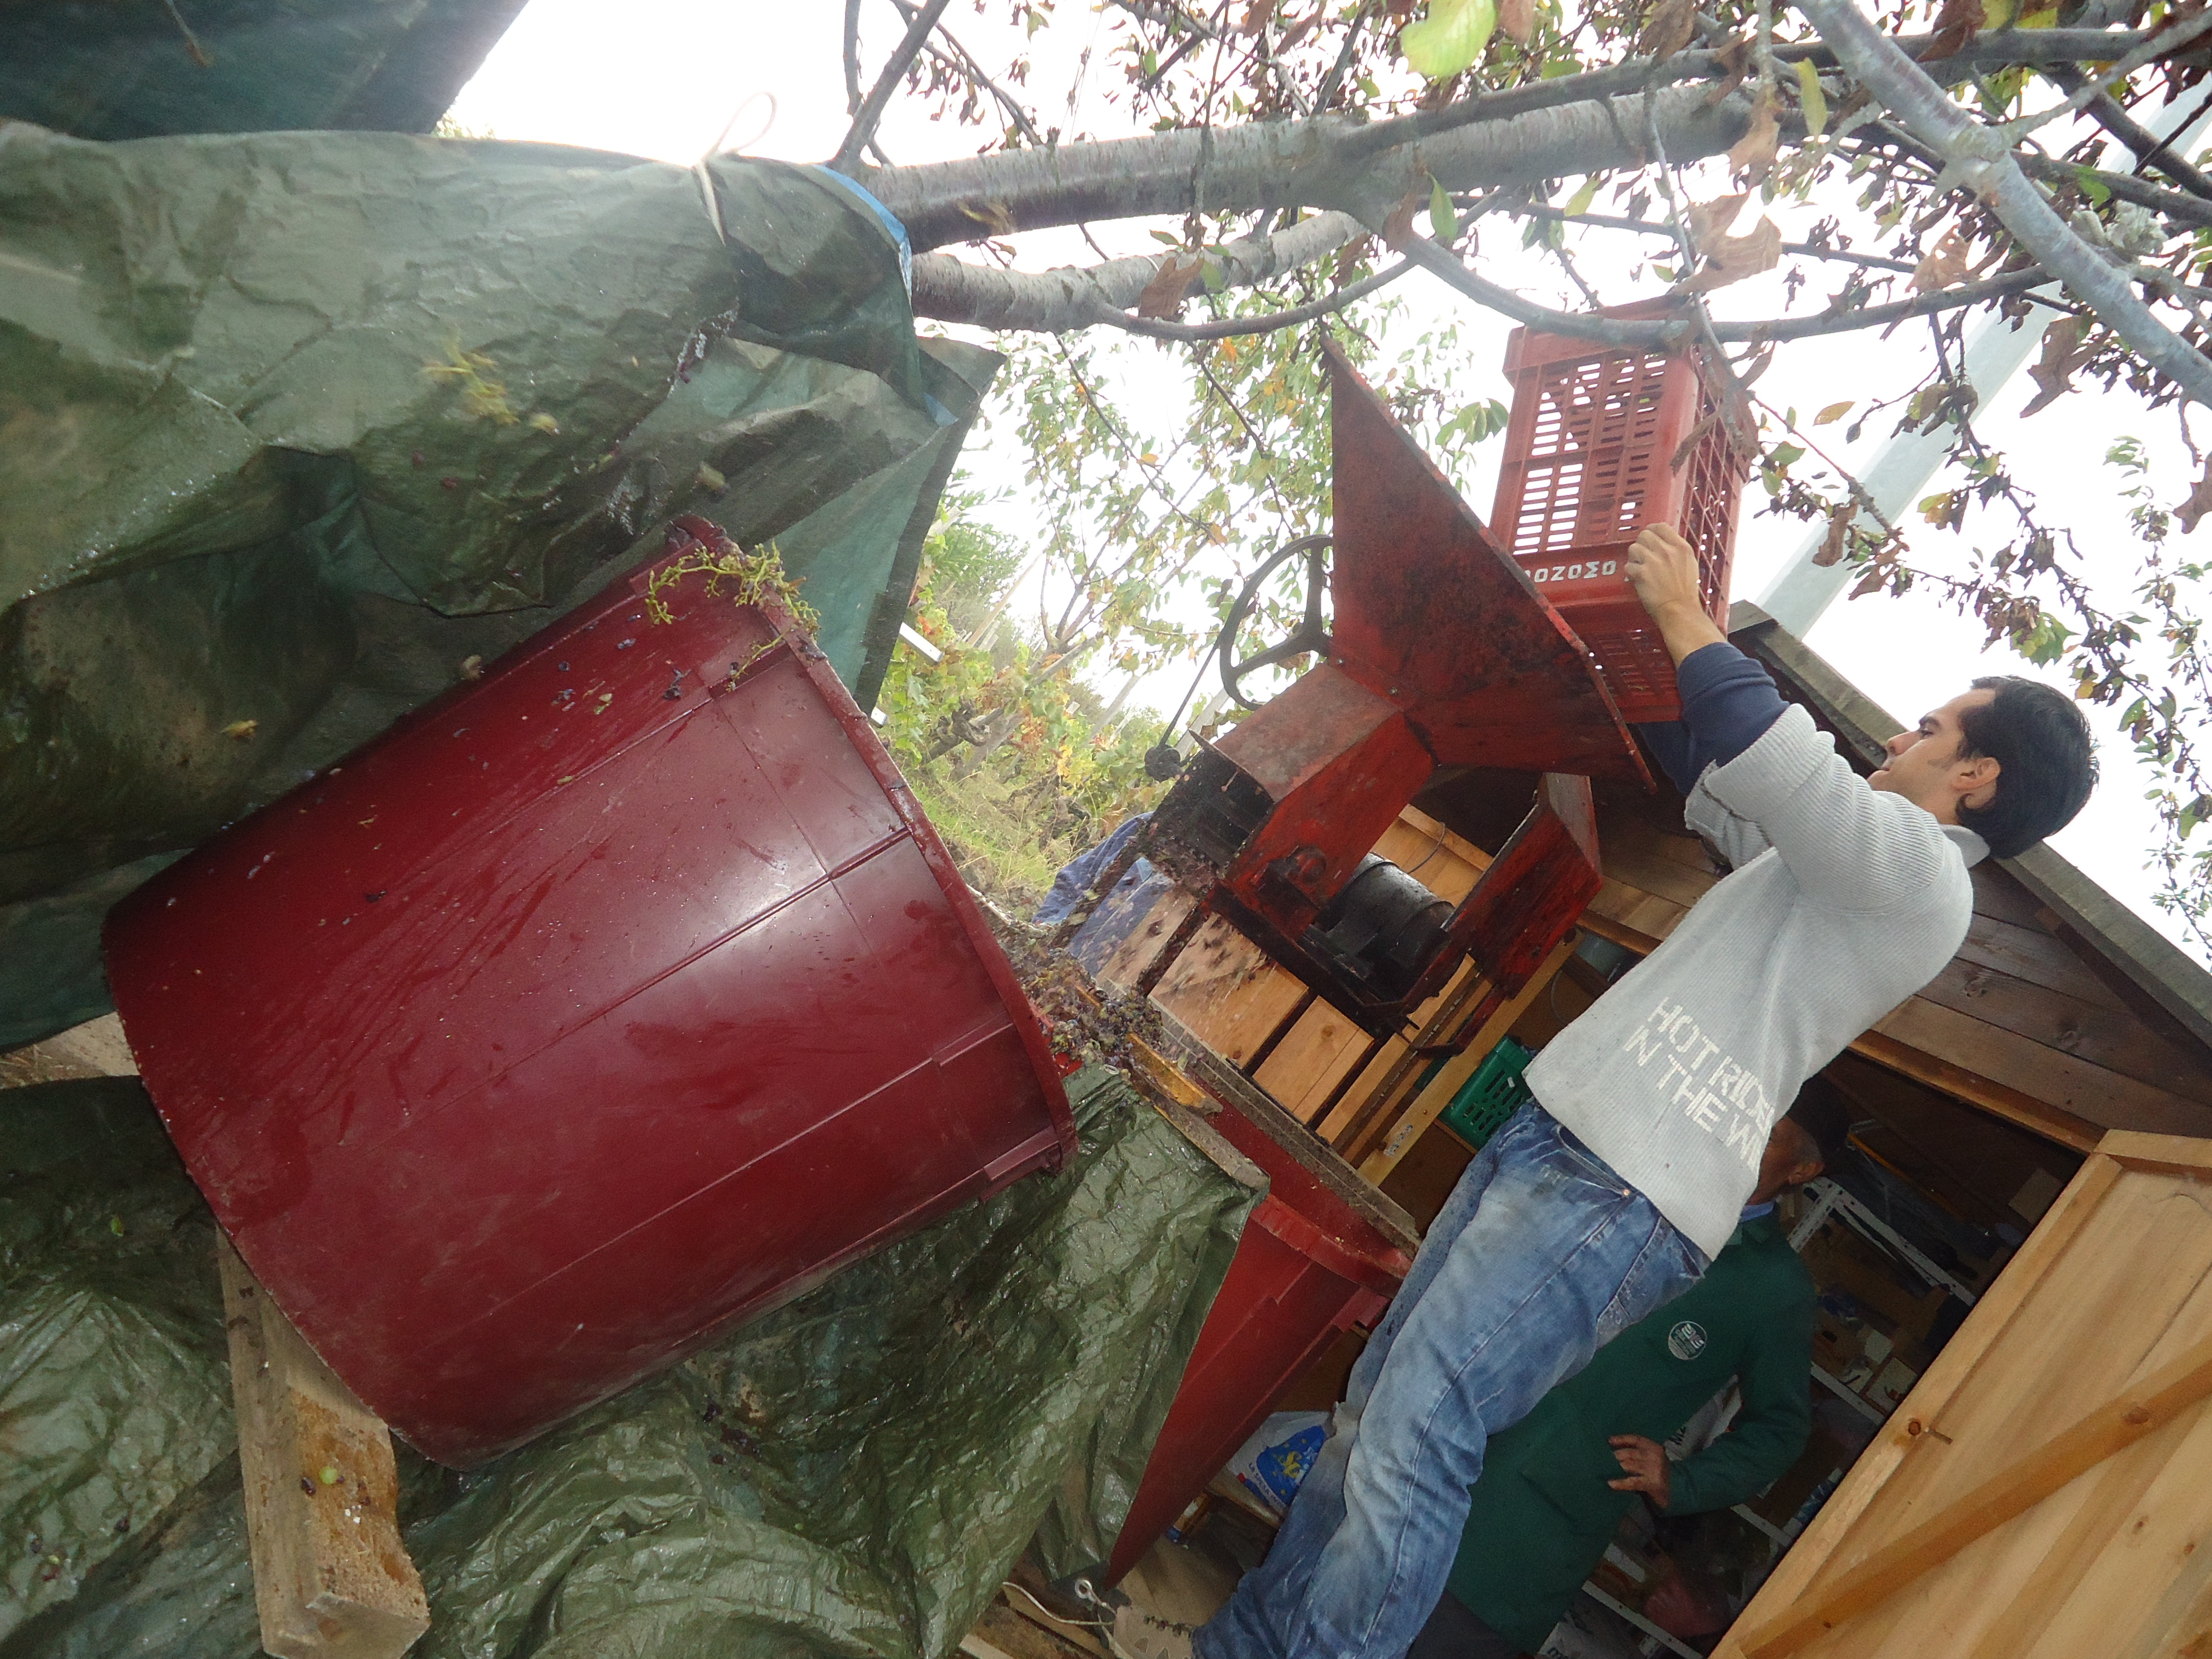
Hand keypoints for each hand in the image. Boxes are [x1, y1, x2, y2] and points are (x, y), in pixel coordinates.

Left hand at [1607, 1434, 1671, 1508]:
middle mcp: (1655, 1456)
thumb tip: (1614, 1449)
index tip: (1609, 1441)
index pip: (1635, 1439)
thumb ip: (1637, 1453)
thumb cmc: (1657, 1472)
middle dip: (1615, 1456)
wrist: (1677, 1490)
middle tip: (1601, 1459)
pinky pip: (1633, 1482)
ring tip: (1602, 1469)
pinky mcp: (1653, 1484)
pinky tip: (1611, 1483)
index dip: (1622, 1439)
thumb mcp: (1651, 1458)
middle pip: (1629, 1453)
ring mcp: (1654, 1470)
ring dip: (1615, 1468)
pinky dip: (1621, 1483)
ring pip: (1629, 1466)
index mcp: (1654, 1447)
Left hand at [1622, 525, 1725, 665]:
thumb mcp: (1689, 565)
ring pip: (1633, 548)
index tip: (1649, 537)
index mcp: (1681, 548)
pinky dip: (1630, 573)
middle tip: (1642, 556)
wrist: (1680, 611)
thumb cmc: (1685, 593)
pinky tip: (1636, 579)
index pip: (1661, 526)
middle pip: (1644, 535)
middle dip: (1641, 545)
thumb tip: (1666, 544)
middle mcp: (1667, 551)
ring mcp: (1654, 561)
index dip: (1651, 530)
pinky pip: (1628, 566)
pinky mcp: (1642, 573)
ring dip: (1634, 558)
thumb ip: (1677, 552)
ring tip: (1639, 568)